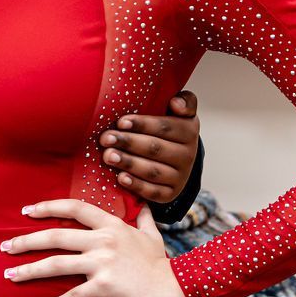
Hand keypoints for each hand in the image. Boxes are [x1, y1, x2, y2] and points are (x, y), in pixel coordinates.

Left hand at [1, 199, 189, 296]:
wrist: (175, 287)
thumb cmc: (161, 263)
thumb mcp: (151, 235)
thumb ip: (143, 218)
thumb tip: (144, 205)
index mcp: (110, 225)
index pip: (74, 208)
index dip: (48, 206)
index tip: (27, 211)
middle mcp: (103, 241)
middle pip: (56, 235)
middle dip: (26, 241)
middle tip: (5, 247)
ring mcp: (103, 263)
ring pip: (57, 264)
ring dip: (29, 270)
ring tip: (9, 276)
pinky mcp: (104, 287)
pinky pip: (73, 296)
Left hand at [98, 90, 199, 204]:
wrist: (175, 161)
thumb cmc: (167, 130)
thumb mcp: (178, 113)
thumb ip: (183, 101)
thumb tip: (176, 103)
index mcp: (189, 131)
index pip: (165, 127)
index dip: (142, 124)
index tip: (121, 122)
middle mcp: (188, 155)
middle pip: (155, 148)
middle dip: (128, 142)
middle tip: (106, 138)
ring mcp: (180, 177)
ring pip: (153, 171)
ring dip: (128, 163)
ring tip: (108, 155)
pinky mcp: (171, 194)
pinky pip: (154, 192)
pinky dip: (137, 185)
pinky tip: (121, 178)